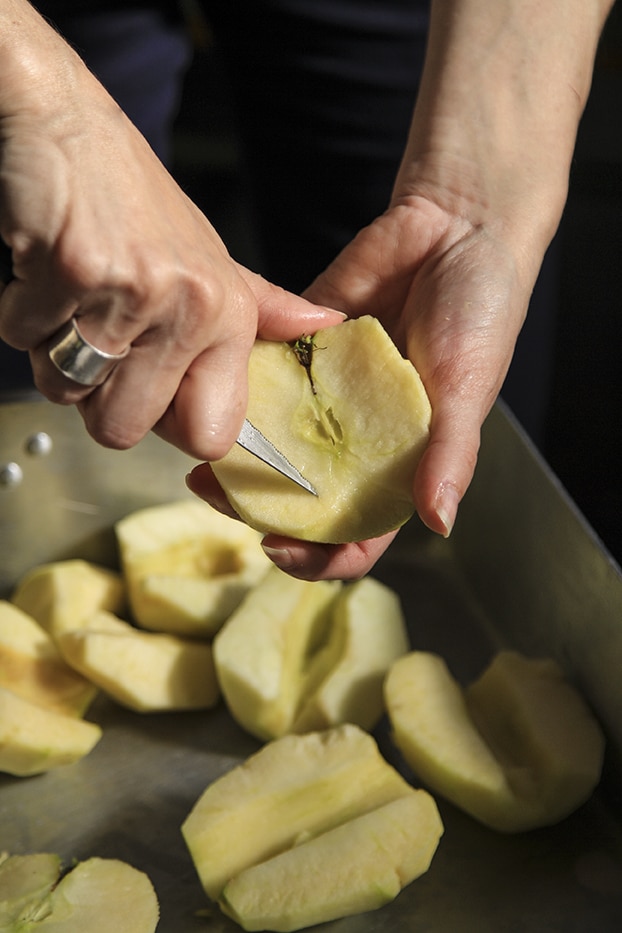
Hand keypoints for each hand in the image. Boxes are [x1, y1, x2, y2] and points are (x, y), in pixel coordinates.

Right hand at [0, 1, 340, 459]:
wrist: (64, 122)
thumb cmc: (130, 197)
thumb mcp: (207, 255)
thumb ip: (260, 306)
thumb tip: (320, 327)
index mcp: (228, 314)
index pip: (210, 433)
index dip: (167, 428)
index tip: (147, 400)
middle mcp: (190, 307)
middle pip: (124, 428)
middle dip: (93, 396)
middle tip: (93, 338)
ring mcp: (133, 292)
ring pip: (66, 391)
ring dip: (52, 351)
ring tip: (70, 298)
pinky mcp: (72, 272)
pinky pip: (22, 339)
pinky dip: (18, 312)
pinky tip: (41, 272)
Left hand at [187, 193, 530, 579]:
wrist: (455, 224)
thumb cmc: (480, 314)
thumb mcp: (468, 388)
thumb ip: (450, 455)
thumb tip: (439, 523)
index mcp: (401, 463)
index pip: (359, 533)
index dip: (321, 555)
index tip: (277, 548)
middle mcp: (358, 439)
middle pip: (301, 497)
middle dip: (258, 508)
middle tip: (219, 494)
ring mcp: (327, 397)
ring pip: (273, 443)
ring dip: (237, 454)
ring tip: (202, 452)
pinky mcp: (303, 350)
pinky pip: (264, 376)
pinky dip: (239, 386)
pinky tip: (214, 389)